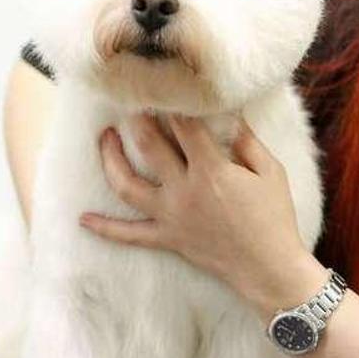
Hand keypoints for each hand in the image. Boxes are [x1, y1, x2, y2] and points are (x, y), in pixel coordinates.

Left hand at [80, 113, 316, 307]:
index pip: (185, 126)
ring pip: (127, 185)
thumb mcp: (270, 172)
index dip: (176, 104)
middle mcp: (184, 191)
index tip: (169, 88)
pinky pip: (129, 235)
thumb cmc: (275, 218)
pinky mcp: (167, 239)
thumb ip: (247, 141)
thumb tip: (231, 113)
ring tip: (104, 138)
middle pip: (149, 146)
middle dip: (138, 120)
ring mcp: (171, 217)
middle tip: (132, 103)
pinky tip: (83, 219)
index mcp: (211, 171)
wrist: (269, 269)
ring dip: (110, 160)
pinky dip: (105, 228)